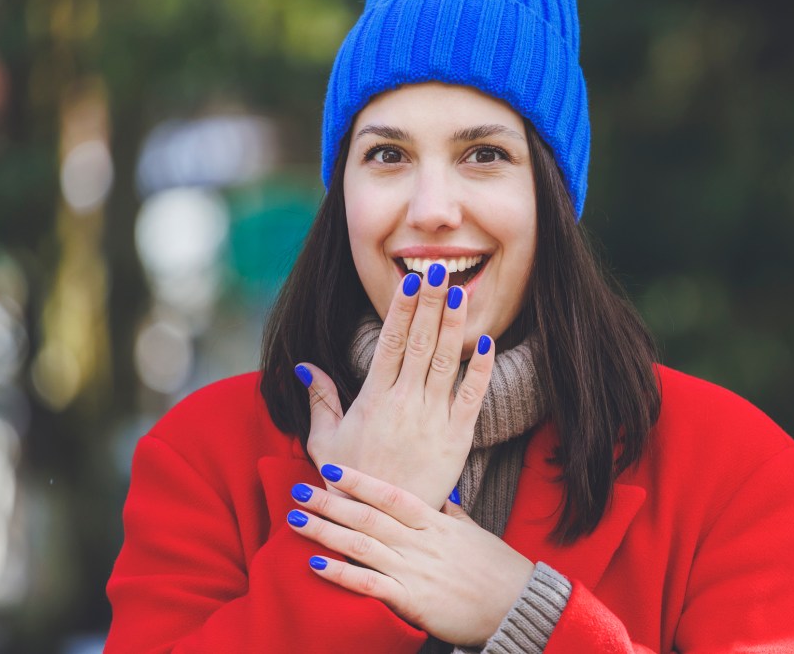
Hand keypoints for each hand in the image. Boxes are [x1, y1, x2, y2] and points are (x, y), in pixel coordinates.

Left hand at [287, 465, 533, 646]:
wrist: (518, 605)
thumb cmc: (498, 568)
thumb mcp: (473, 532)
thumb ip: (451, 514)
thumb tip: (438, 498)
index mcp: (435, 522)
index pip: (390, 494)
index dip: (359, 480)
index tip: (332, 468)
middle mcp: (420, 541)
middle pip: (367, 516)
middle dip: (330, 501)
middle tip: (298, 489)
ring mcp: (414, 570)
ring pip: (361, 546)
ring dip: (325, 532)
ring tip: (296, 521)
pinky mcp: (412, 600)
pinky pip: (369, 585)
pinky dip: (341, 575)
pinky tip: (315, 566)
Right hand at [297, 262, 495, 507]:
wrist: (380, 523)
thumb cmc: (349, 482)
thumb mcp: (324, 441)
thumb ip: (320, 400)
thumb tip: (306, 366)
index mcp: (373, 398)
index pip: (388, 342)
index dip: (400, 309)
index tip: (409, 280)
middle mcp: (405, 402)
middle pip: (418, 342)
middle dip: (428, 303)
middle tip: (437, 269)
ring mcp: (433, 418)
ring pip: (444, 362)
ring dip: (452, 325)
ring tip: (458, 292)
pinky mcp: (457, 437)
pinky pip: (472, 396)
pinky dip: (481, 368)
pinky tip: (487, 341)